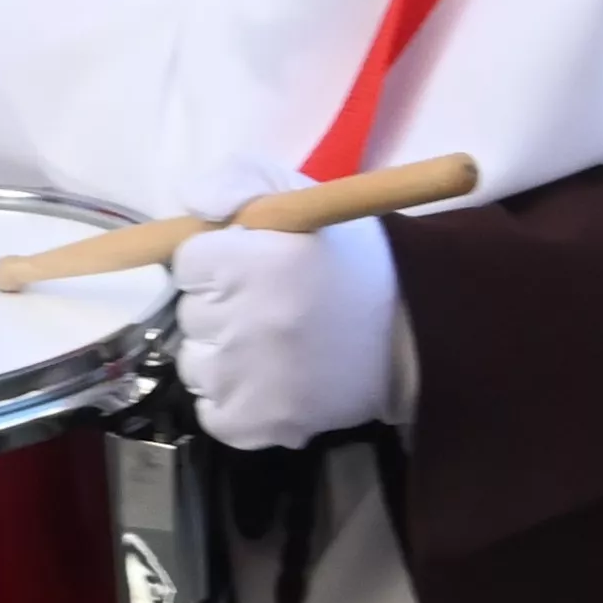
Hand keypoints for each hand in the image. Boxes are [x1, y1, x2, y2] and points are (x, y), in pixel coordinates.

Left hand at [165, 206, 402, 451]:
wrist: (414, 331)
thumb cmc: (349, 260)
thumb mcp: (300, 195)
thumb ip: (238, 179)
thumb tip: (191, 204)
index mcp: (260, 262)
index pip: (188, 264)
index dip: (215, 261)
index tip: (247, 265)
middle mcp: (251, 322)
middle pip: (189, 314)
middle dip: (219, 305)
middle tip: (267, 303)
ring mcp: (253, 380)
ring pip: (195, 365)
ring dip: (220, 355)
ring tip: (268, 344)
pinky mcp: (262, 423)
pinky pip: (212, 413)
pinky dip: (230, 401)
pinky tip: (265, 380)